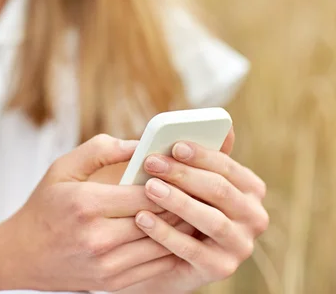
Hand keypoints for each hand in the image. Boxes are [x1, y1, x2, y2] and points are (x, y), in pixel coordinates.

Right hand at [0, 135, 192, 292]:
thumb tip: (140, 144)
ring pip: (163, 245)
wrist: (24, 255)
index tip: (184, 169)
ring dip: (183, 227)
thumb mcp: (63, 167)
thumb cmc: (45, 205)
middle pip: (159, 220)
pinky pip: (155, 266)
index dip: (170, 181)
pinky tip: (179, 233)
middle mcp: (98, 238)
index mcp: (86, 205)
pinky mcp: (114, 283)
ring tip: (197, 209)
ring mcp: (107, 265)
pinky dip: (171, 248)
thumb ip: (101, 149)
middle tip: (202, 187)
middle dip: (183, 202)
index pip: (145, 193)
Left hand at [132, 130, 268, 292]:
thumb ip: (201, 157)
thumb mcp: (188, 180)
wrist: (160, 254)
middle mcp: (254, 216)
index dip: (200, 154)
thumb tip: (224, 126)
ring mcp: (240, 245)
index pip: (227, 166)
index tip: (173, 145)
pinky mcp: (221, 269)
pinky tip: (142, 218)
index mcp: (249, 189)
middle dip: (183, 174)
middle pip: (219, 190)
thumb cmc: (176, 206)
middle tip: (151, 163)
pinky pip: (192, 249)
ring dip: (178, 201)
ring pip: (210, 220)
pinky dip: (165, 232)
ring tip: (149, 188)